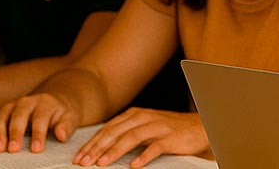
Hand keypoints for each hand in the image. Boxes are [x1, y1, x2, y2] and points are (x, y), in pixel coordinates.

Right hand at [0, 93, 80, 153]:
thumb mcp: (70, 118)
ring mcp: (14, 105)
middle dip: (15, 134)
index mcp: (46, 102)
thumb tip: (61, 135)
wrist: (55, 101)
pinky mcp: (5, 111)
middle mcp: (28, 102)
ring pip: (3, 117)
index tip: (36, 149)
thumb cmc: (62, 113)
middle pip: (19, 117)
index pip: (41, 119)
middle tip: (13, 150)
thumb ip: (66, 126)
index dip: (38, 134)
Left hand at [72, 108, 208, 167]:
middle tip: (83, 162)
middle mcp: (145, 117)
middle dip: (97, 148)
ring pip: (132, 137)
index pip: (108, 129)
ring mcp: (158, 127)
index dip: (92, 143)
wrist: (200, 126)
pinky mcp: (171, 137)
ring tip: (102, 164)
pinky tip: (134, 166)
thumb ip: (126, 133)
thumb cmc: (169, 130)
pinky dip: (144, 156)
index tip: (78, 157)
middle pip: (116, 132)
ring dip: (115, 151)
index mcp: (135, 115)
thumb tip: (100, 147)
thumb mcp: (145, 127)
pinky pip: (156, 147)